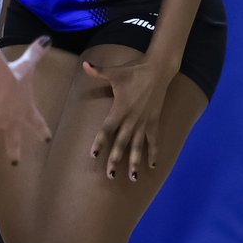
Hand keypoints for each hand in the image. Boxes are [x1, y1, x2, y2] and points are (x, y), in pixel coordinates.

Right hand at [0, 36, 52, 167]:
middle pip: (13, 140)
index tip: (47, 140)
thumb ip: (36, 53)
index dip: (41, 130)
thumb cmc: (14, 78)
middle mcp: (10, 123)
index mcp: (26, 111)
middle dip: (13, 150)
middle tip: (14, 162)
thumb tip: (46, 40)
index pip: (37, 123)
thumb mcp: (26, 65)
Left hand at [82, 53, 173, 181]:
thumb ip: (98, 71)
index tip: (93, 155)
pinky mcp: (154, 121)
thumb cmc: (133, 71)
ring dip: (135, 162)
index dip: (100, 142)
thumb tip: (84, 64)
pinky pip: (154, 141)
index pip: (107, 129)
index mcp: (120, 109)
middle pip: (121, 143)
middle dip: (115, 159)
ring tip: (132, 178)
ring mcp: (144, 122)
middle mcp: (132, 119)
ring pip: (138, 146)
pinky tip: (152, 166)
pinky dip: (153, 153)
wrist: (158, 70)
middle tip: (110, 175)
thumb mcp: (114, 71)